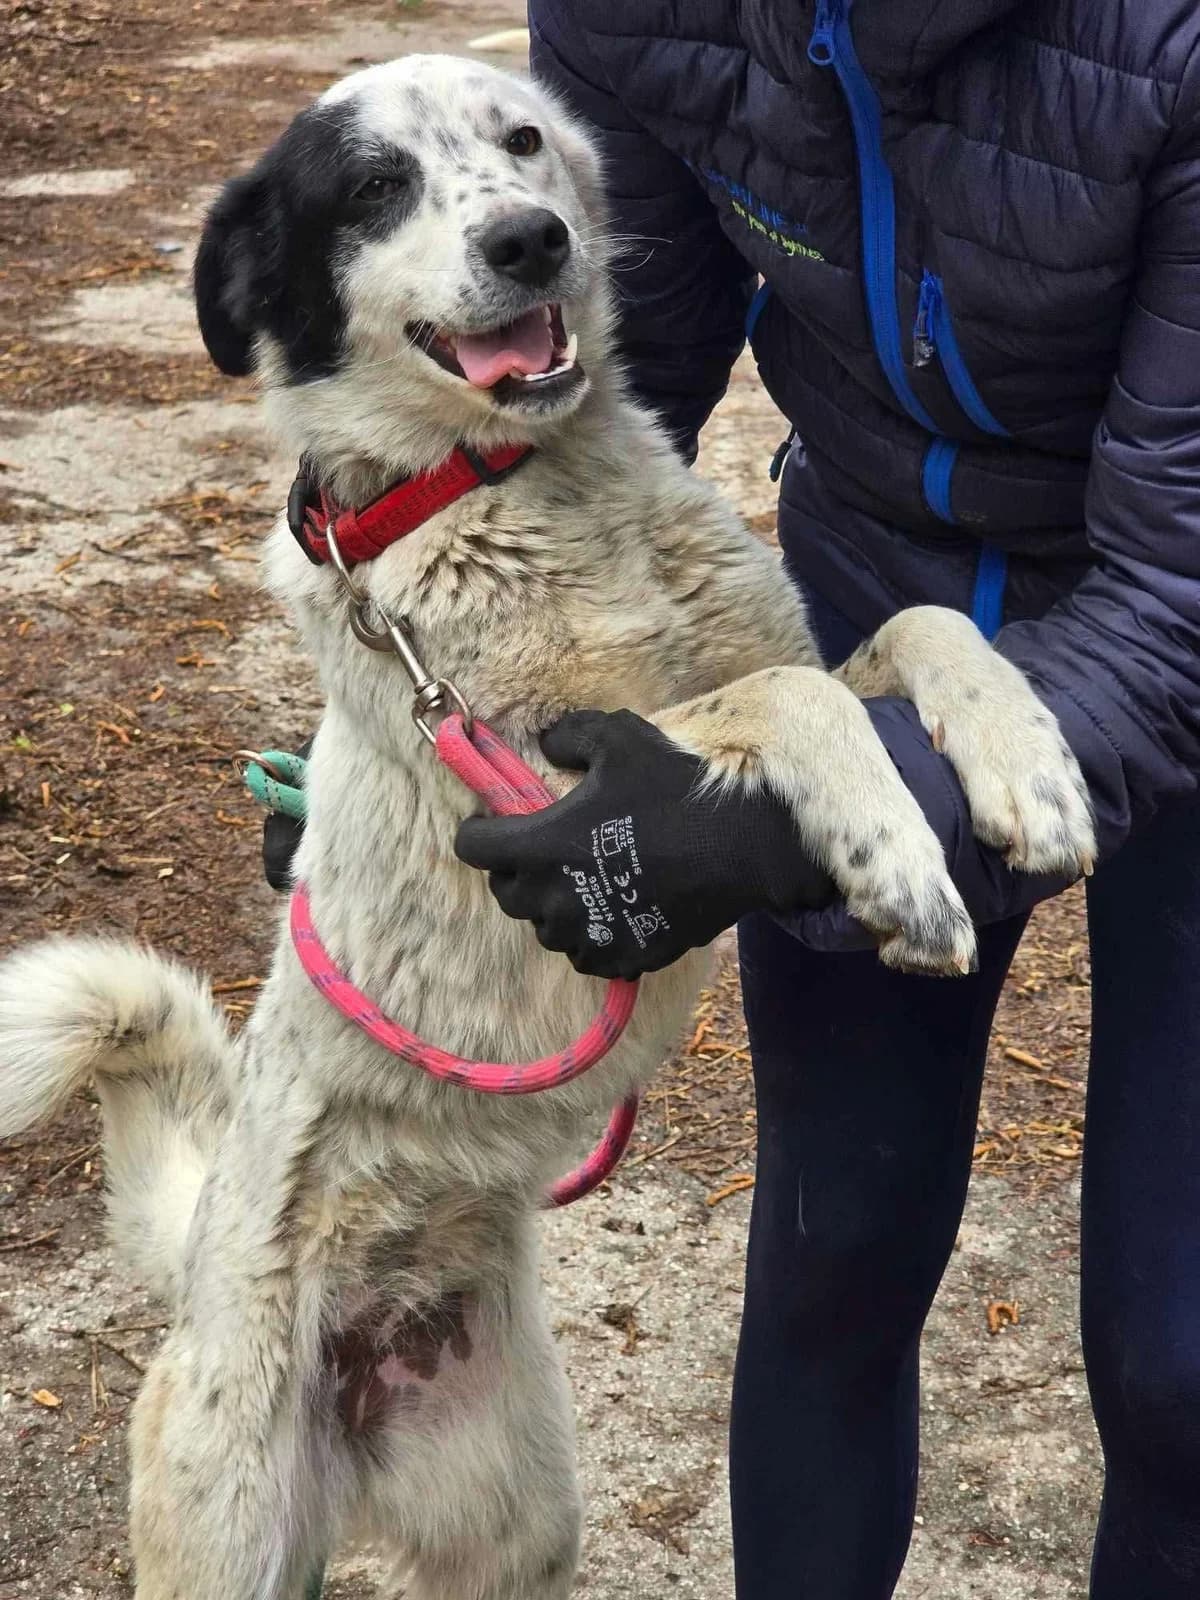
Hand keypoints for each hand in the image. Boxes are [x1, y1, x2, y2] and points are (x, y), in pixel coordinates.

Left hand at [455, 709, 832, 978]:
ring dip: (550, 906)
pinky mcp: (625, 956)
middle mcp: (555, 897)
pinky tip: (607, 913)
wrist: (744, 845)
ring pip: (545, 928)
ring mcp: (591, 933)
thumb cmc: (678, 786)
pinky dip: (587, 938)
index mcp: (542, 844)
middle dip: (512, 869)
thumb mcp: (621, 737)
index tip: (496, 821)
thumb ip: (571, 735)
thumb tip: (548, 744)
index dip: (479, 831)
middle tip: (538, 848)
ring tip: (576, 882)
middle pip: (505, 893)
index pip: (474, 848)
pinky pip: (586, 955)